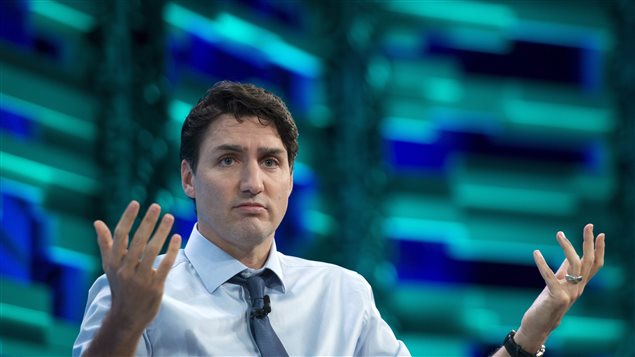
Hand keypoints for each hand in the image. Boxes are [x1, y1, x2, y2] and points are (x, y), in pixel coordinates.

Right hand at [94, 201, 181, 332]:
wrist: (127, 316)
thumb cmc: (119, 286)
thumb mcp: (109, 266)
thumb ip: (105, 243)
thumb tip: (97, 222)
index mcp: (114, 262)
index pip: (120, 236)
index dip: (128, 218)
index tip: (136, 203)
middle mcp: (125, 269)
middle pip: (138, 240)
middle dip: (147, 222)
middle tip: (156, 206)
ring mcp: (140, 279)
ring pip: (152, 251)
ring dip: (162, 232)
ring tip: (169, 217)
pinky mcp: (154, 286)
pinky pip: (164, 265)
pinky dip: (172, 251)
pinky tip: (177, 237)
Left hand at [514, 223, 605, 351]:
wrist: (539, 325)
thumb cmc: (547, 303)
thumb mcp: (558, 283)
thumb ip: (564, 271)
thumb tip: (568, 254)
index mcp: (579, 284)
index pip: (594, 265)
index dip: (599, 249)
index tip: (600, 233)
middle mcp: (578, 288)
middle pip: (588, 262)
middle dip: (589, 242)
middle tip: (589, 225)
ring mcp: (569, 294)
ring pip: (574, 266)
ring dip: (567, 247)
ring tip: (559, 233)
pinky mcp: (556, 297)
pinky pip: (550, 276)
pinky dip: (542, 263)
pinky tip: (536, 253)